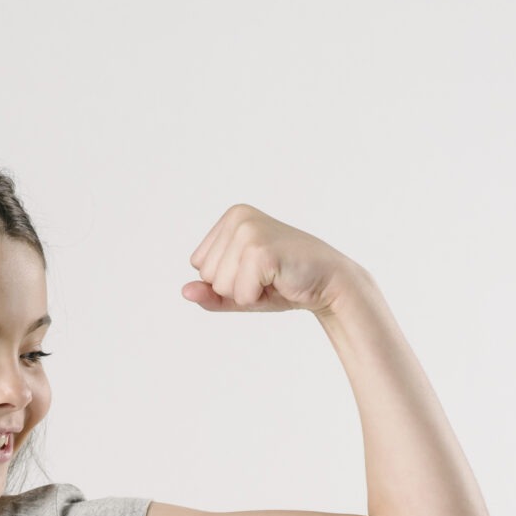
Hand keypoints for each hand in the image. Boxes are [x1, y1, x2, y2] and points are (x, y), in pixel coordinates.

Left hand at [181, 205, 358, 314]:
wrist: (330, 284)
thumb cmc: (285, 284)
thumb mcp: (241, 289)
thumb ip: (211, 293)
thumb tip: (184, 291)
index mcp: (232, 217)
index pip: (199, 264)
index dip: (226, 279)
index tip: (256, 270)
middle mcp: (238, 217)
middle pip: (207, 274)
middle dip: (235, 287)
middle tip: (268, 277)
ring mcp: (249, 231)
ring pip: (220, 285)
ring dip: (247, 293)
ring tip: (274, 277)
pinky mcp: (261, 251)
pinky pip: (240, 294)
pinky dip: (258, 298)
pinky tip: (280, 281)